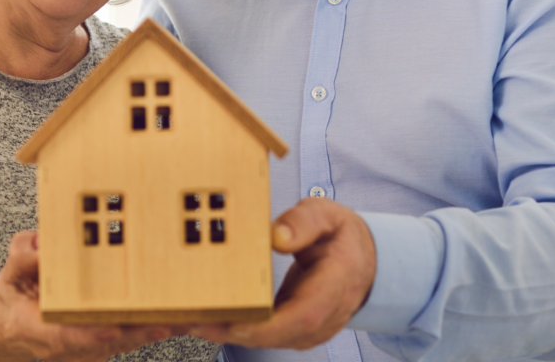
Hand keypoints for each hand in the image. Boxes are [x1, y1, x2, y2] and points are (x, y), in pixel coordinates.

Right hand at [0, 231, 176, 361]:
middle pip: (110, 342)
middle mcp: (69, 345)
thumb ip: (22, 259)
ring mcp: (88, 349)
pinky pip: (131, 337)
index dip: (92, 334)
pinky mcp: (102, 345)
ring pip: (127, 342)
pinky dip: (154, 326)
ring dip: (156, 329)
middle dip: (141, 331)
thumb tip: (39, 244)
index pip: (69, 335)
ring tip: (188, 316)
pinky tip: (180, 316)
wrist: (7, 330)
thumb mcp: (7, 276)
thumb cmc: (10, 301)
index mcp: (42, 330)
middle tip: (171, 319)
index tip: (111, 329)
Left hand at [189, 198, 375, 350]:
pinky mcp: (298, 331)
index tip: (236, 322)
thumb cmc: (341, 237)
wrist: (361, 260)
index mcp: (337, 282)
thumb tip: (277, 237)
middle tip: (196, 320)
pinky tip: (211, 319)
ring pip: (270, 340)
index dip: (269, 325)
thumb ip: (304, 221)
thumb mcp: (327, 214)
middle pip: (281, 334)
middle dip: (236, 331)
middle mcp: (327, 313)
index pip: (305, 314)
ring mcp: (313, 327)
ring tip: (193, 319)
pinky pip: (267, 336)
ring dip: (231, 333)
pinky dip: (238, 330)